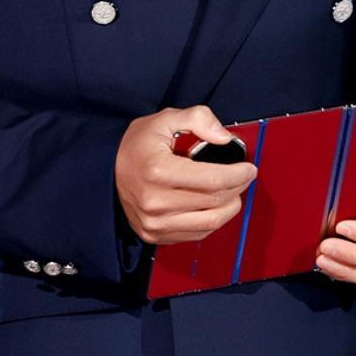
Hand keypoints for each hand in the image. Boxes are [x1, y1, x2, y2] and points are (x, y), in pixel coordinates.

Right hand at [115, 105, 257, 244]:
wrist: (106, 170)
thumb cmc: (137, 144)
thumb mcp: (165, 119)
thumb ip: (198, 119)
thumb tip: (225, 137)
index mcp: (159, 171)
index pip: (213, 180)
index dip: (239, 175)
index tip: (250, 168)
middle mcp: (156, 202)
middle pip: (215, 202)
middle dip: (238, 188)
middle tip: (244, 176)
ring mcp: (155, 223)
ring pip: (210, 222)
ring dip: (230, 207)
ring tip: (233, 191)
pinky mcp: (155, 235)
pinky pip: (197, 234)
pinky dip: (213, 220)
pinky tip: (215, 205)